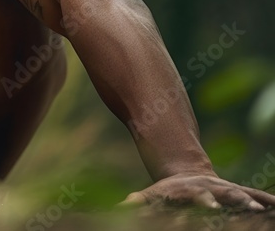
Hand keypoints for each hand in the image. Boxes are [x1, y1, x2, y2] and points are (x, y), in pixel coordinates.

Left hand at [124, 173, 274, 210]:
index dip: (207, 202)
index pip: (202, 197)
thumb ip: (140, 201)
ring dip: (261, 201)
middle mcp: (218, 189)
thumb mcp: (153, 194)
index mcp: (197, 191)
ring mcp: (232, 190)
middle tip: (252, 208)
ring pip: (250, 194)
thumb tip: (124, 205)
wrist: (188, 175)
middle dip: (241, 200)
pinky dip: (272, 202)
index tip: (213, 207)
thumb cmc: (169, 192)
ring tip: (270, 209)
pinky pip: (262, 197)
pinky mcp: (244, 194)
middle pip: (231, 194)